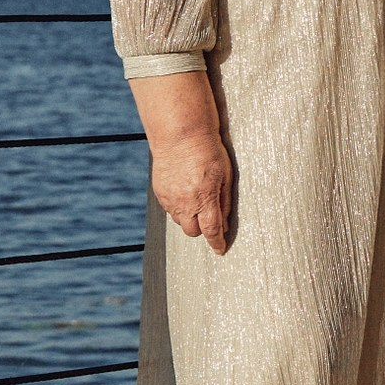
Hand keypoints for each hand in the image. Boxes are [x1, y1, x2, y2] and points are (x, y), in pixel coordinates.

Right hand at [150, 127, 233, 252]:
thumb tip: (224, 224)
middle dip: (202, 229)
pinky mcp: (159, 192)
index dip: (217, 243)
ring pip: (180, 221)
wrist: (180, 134)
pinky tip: (185, 191)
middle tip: (209, 217)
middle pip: (192, 231)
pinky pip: (169, 209)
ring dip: (189, 217)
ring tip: (197, 199)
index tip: (220, 250)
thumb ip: (224, 202)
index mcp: (205, 198)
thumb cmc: (208, 150)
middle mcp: (185, 202)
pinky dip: (178, 206)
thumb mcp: (225, 175)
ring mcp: (169, 198)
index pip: (211, 230)